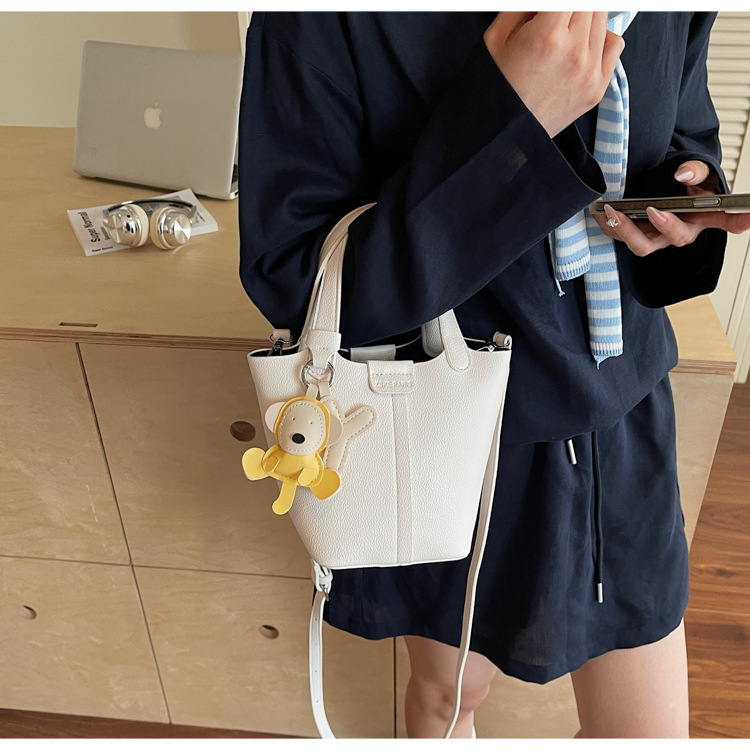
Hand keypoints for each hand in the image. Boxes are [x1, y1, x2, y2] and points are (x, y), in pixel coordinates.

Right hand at [484, 12, 624, 136]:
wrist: (502, 135)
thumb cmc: (496, 89)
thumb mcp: (496, 37)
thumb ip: (523, 6)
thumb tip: (542, 2)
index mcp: (547, 35)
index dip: (554, 4)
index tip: (547, 12)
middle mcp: (574, 52)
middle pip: (587, 3)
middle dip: (567, 9)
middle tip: (552, 21)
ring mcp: (589, 71)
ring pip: (602, 16)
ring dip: (582, 17)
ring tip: (562, 32)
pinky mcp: (597, 87)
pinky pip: (614, 43)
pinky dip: (600, 37)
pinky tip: (580, 45)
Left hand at [592, 160, 749, 256]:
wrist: (664, 187)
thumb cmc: (685, 185)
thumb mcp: (697, 172)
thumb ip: (696, 170)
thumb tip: (684, 174)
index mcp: (703, 217)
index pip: (727, 221)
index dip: (739, 221)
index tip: (747, 215)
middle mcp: (680, 231)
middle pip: (676, 237)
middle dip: (665, 225)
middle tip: (654, 210)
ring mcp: (656, 236)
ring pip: (643, 244)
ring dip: (626, 229)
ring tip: (613, 210)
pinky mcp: (635, 235)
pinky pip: (620, 236)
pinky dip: (608, 224)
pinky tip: (599, 211)